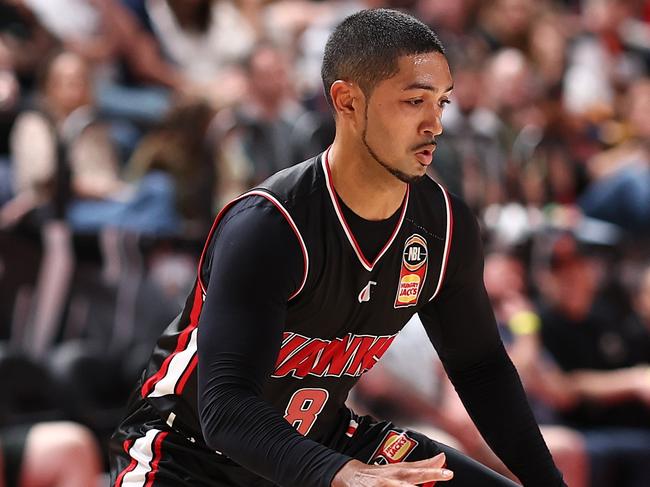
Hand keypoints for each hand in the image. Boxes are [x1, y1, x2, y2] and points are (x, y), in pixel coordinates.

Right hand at [332, 452, 452, 485]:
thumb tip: (442, 458)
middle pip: (411, 476)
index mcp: (400, 471)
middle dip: (427, 475)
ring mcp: (383, 484)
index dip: (433, 471)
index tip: (449, 473)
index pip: (419, 470)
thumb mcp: (400, 468)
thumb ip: (421, 465)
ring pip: (402, 486)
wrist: (351, 475)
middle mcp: (392, 478)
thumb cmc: (380, 473)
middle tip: (444, 475)